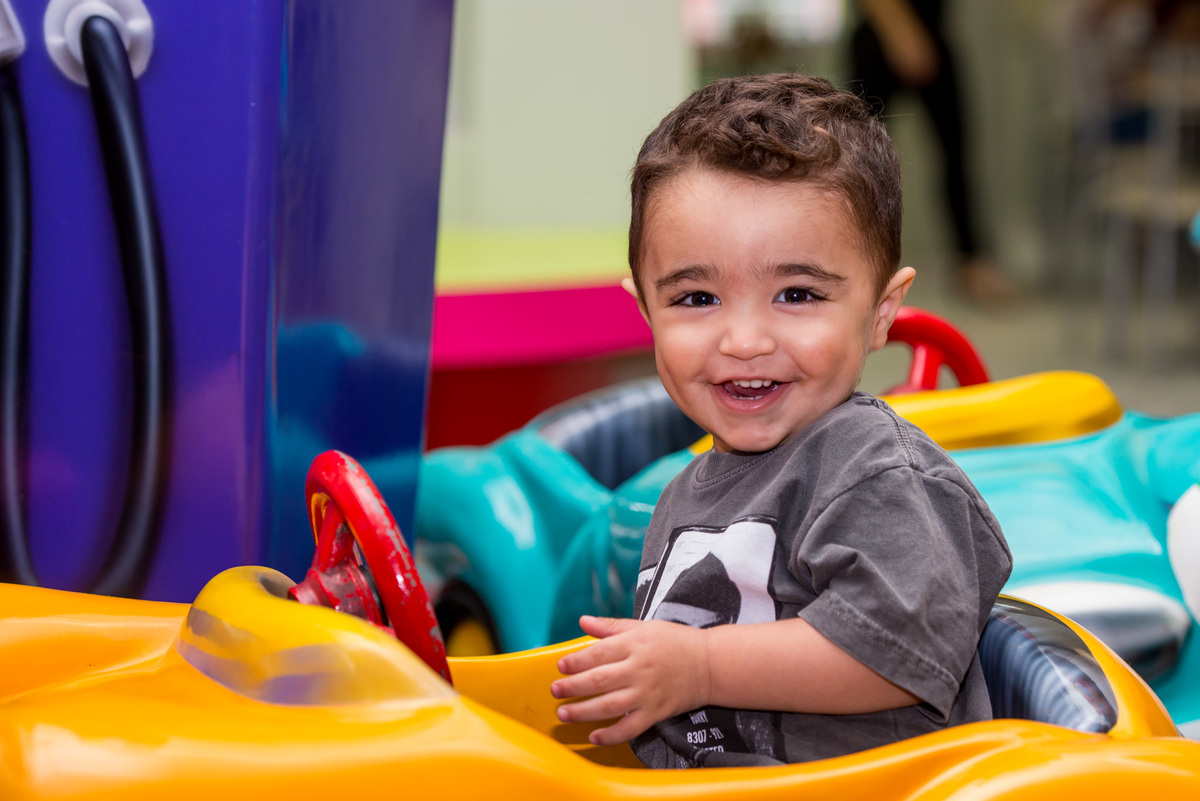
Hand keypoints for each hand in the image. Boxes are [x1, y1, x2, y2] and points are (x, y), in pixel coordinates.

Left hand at [550, 616, 710, 745]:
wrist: (710, 664)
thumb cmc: (675, 642)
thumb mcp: (644, 627)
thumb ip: (611, 627)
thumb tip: (583, 621)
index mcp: (634, 644)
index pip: (598, 653)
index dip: (576, 661)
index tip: (560, 666)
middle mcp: (639, 669)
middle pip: (599, 680)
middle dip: (573, 687)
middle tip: (555, 690)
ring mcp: (647, 693)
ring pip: (609, 706)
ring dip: (583, 712)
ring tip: (564, 714)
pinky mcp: (656, 713)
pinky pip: (629, 728)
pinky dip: (610, 735)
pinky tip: (594, 736)